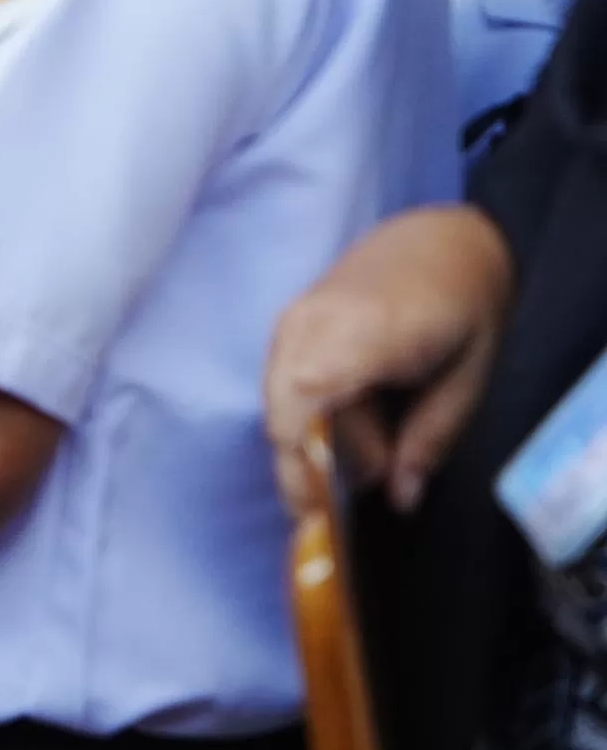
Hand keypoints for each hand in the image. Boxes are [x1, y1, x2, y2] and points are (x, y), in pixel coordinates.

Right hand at [266, 204, 515, 516]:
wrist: (440, 241)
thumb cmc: (464, 305)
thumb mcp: (469, 376)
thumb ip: (431, 437)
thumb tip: (400, 499)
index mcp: (365, 330)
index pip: (306, 396)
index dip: (303, 455)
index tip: (319, 508)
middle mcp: (314, 322)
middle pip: (284, 411)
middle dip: (311, 465)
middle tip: (358, 495)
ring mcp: (293, 320)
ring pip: (279, 405)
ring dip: (314, 443)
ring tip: (372, 452)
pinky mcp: (286, 326)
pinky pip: (283, 387)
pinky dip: (308, 420)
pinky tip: (349, 431)